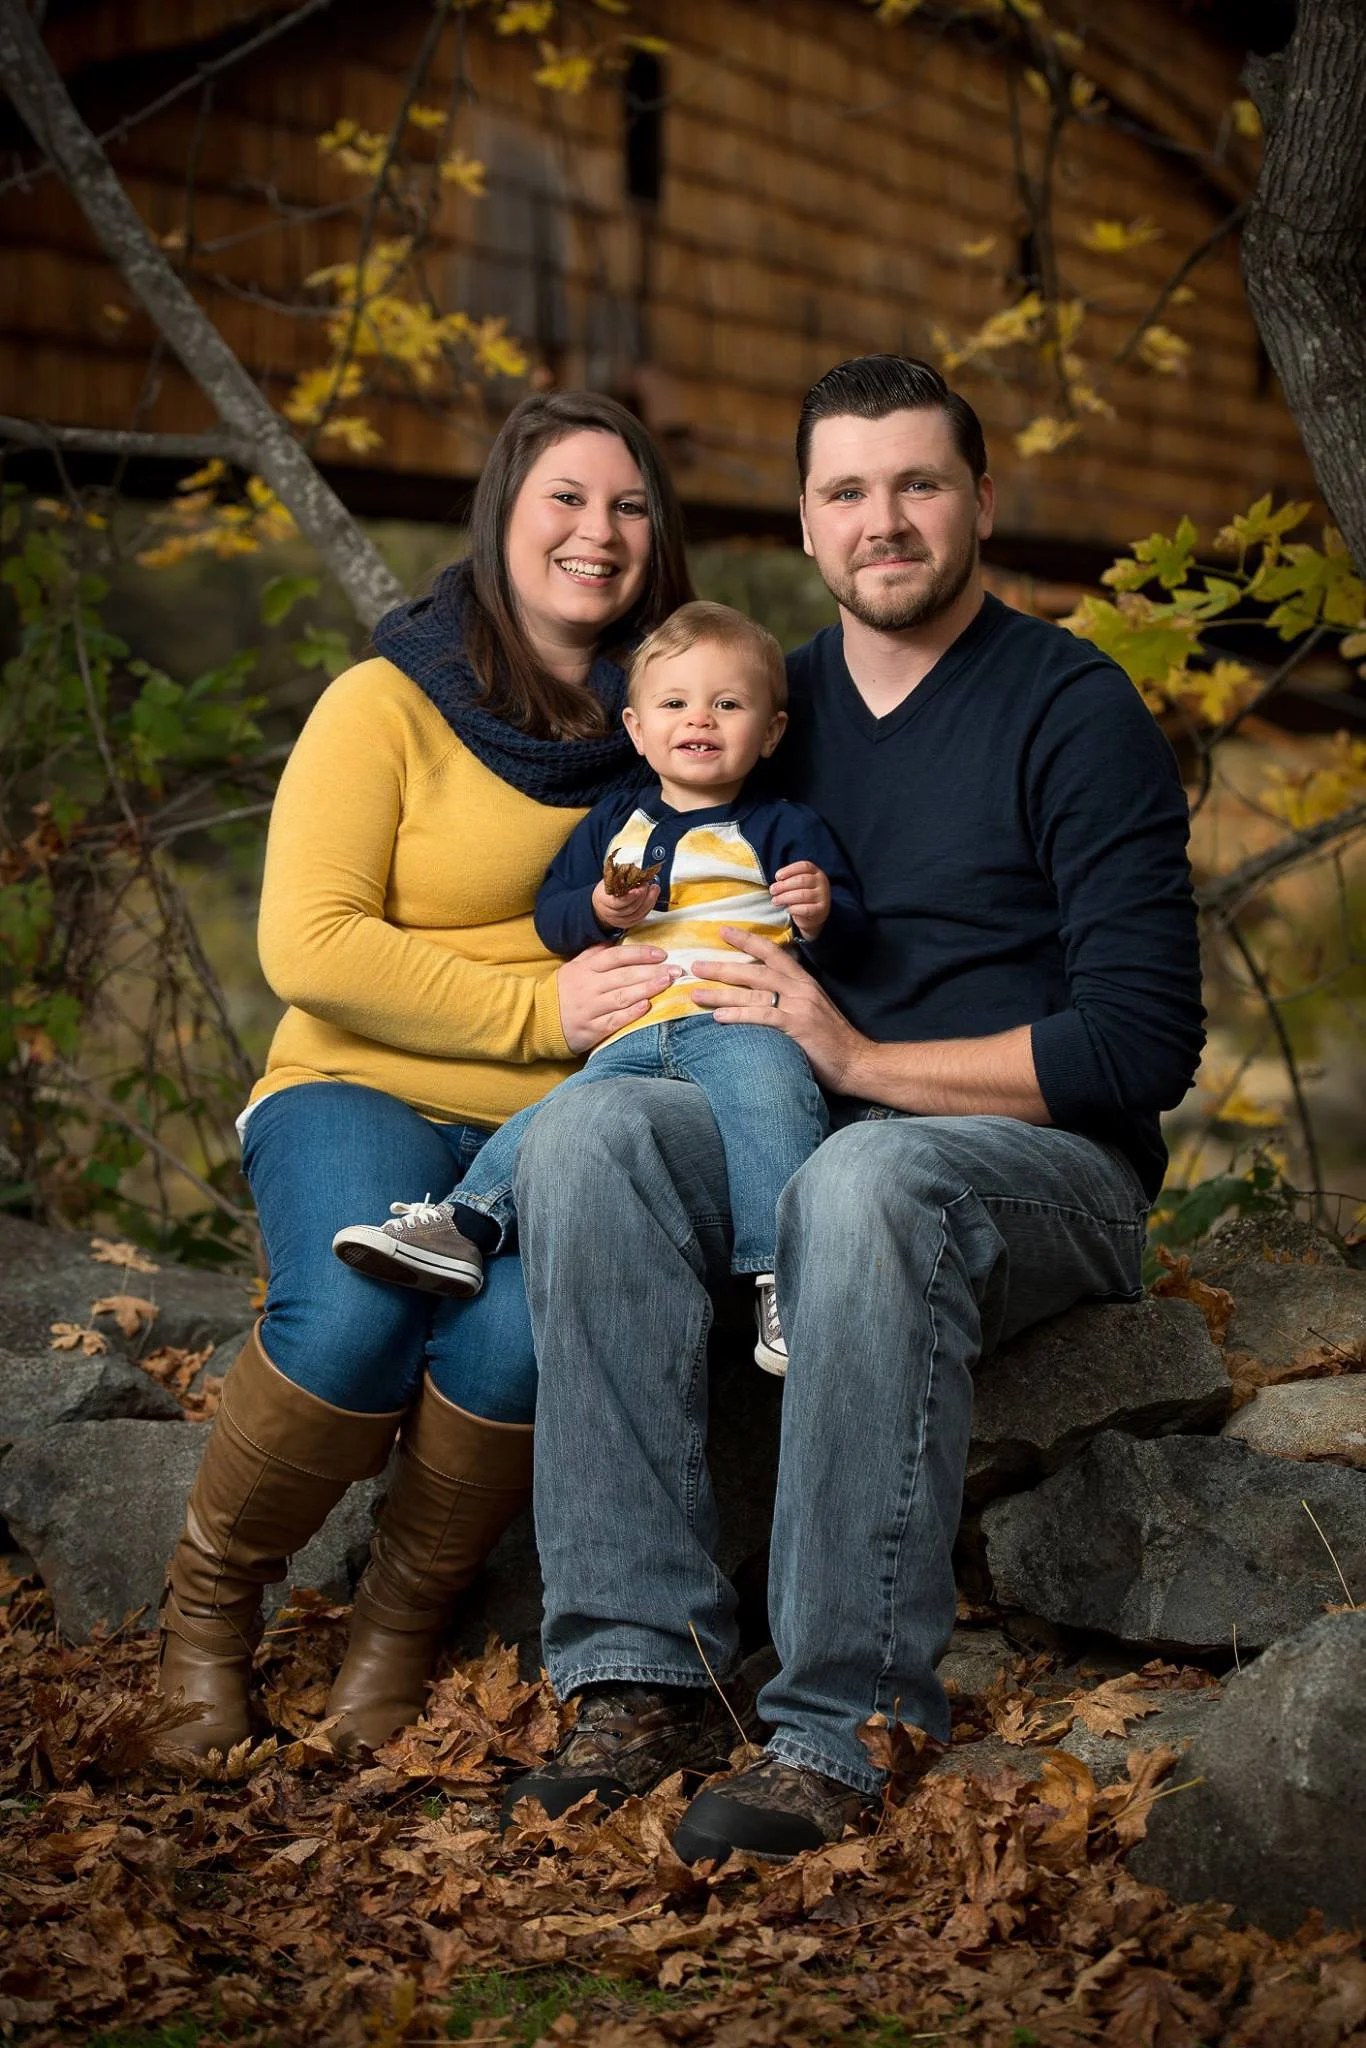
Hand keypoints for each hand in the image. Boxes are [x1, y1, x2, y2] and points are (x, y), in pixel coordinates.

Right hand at [555, 941, 678, 1053]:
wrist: (538, 1019)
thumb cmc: (563, 991)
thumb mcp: (574, 966)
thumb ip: (595, 953)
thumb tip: (618, 938)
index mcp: (586, 968)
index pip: (617, 956)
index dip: (640, 954)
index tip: (662, 954)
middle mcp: (589, 986)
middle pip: (624, 976)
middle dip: (652, 972)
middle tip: (676, 970)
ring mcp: (590, 1008)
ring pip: (622, 996)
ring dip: (647, 989)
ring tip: (667, 984)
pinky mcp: (591, 1028)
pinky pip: (613, 1020)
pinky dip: (630, 1014)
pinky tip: (646, 1007)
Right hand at [591, 877, 659, 931]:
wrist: (601, 904)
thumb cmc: (607, 890)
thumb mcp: (609, 880)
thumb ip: (621, 877)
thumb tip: (636, 872)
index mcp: (603, 900)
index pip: (617, 903)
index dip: (629, 897)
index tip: (638, 889)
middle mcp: (610, 913)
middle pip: (630, 909)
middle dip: (642, 896)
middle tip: (648, 885)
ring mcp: (619, 921)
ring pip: (638, 915)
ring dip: (649, 901)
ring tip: (654, 889)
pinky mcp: (627, 924)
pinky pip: (640, 918)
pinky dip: (648, 908)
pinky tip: (652, 898)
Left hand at [689, 926, 868, 1092]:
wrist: (857, 1061)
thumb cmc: (832, 1039)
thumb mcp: (812, 1008)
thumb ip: (790, 996)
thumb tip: (762, 993)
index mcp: (803, 981)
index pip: (772, 952)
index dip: (747, 940)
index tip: (723, 931)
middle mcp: (800, 989)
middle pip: (755, 970)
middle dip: (723, 967)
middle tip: (696, 965)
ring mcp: (799, 1007)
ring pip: (753, 994)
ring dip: (721, 993)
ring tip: (696, 993)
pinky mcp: (797, 1027)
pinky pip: (763, 1017)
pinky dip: (739, 1016)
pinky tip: (718, 1017)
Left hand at [770, 861, 830, 940]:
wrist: (815, 915)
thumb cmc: (802, 896)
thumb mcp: (798, 885)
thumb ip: (790, 881)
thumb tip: (776, 885)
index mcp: (816, 872)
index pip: (804, 866)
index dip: (789, 870)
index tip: (777, 877)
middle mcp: (822, 882)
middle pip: (801, 880)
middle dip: (784, 885)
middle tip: (772, 890)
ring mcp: (823, 896)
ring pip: (802, 895)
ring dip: (785, 897)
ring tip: (775, 900)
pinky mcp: (821, 909)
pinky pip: (805, 909)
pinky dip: (793, 909)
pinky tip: (787, 909)